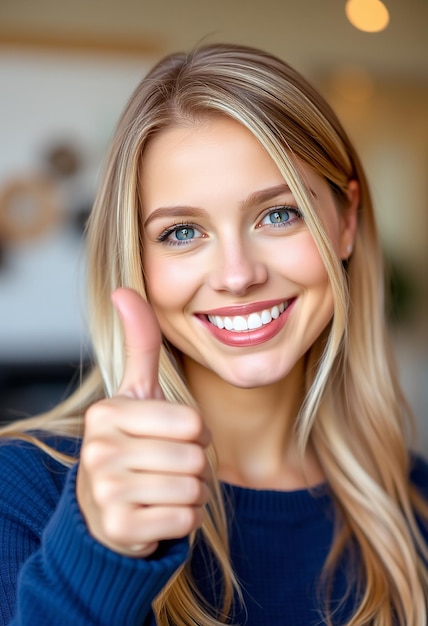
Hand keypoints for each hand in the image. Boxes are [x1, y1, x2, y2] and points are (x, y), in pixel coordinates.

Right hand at [76, 288, 210, 557]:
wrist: (108, 509)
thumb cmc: (134, 444)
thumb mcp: (136, 394)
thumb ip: (140, 343)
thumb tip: (124, 290)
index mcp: (106, 413)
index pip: (192, 422)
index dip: (194, 434)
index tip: (168, 438)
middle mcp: (98, 451)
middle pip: (195, 456)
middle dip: (194, 466)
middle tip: (166, 468)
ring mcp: (105, 492)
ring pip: (192, 489)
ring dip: (191, 493)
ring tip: (162, 488)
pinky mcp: (118, 528)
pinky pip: (185, 520)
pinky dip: (183, 520)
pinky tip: (158, 513)